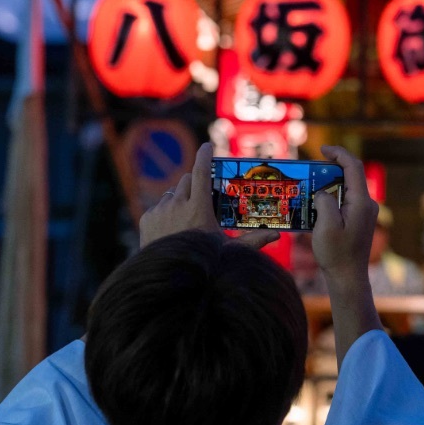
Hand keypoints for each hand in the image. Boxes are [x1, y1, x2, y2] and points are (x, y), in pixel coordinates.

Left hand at [138, 142, 279, 250]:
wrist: (168, 279)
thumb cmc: (202, 262)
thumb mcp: (228, 251)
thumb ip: (252, 241)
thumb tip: (276, 236)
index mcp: (198, 208)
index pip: (201, 171)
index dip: (204, 155)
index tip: (206, 145)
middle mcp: (178, 204)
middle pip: (186, 179)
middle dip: (195, 182)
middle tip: (202, 195)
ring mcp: (160, 211)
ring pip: (172, 193)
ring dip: (180, 199)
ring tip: (186, 218)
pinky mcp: (147, 218)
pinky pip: (158, 207)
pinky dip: (166, 212)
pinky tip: (171, 229)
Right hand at [312, 145, 377, 285]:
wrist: (348, 277)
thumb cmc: (337, 253)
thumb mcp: (326, 225)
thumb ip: (325, 200)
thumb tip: (323, 192)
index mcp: (361, 201)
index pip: (353, 167)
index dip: (338, 153)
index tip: (322, 149)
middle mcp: (367, 203)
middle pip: (350, 175)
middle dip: (331, 168)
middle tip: (310, 169)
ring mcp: (364, 212)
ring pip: (347, 188)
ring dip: (329, 184)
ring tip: (310, 186)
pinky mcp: (359, 220)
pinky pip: (346, 200)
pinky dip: (332, 196)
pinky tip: (317, 203)